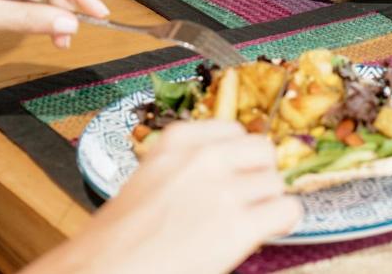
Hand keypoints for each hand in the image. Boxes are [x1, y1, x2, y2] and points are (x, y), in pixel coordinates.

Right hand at [28, 122, 301, 273]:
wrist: (102, 271)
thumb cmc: (117, 240)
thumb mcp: (148, 181)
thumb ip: (186, 169)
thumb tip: (227, 173)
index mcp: (177, 142)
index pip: (234, 131)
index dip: (239, 157)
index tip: (237, 173)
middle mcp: (204, 158)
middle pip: (263, 151)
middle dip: (259, 175)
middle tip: (247, 200)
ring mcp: (224, 190)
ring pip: (277, 183)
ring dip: (268, 203)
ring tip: (248, 223)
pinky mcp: (239, 226)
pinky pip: (288, 210)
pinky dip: (284, 222)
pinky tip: (266, 233)